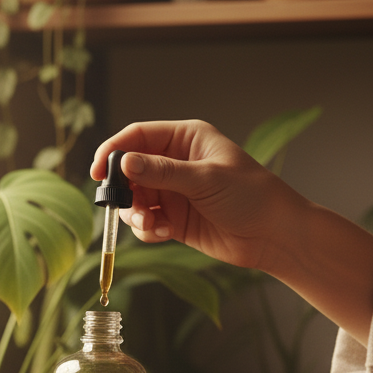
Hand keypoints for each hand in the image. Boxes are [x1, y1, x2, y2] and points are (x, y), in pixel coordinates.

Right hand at [90, 119, 304, 274]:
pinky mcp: (173, 219)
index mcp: (185, 139)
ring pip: (134, 199)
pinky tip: (164, 234)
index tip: (98, 171)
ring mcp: (173, 192)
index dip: (114, 151)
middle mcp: (175, 163)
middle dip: (123, 190)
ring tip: (151, 224)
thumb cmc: (251, 196)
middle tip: (122, 205)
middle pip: (129, 171)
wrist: (273, 235)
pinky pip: (145, 222)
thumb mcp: (204, 178)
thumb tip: (124, 163)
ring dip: (134, 213)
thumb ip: (161, 171)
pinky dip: (147, 230)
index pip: (138, 136)